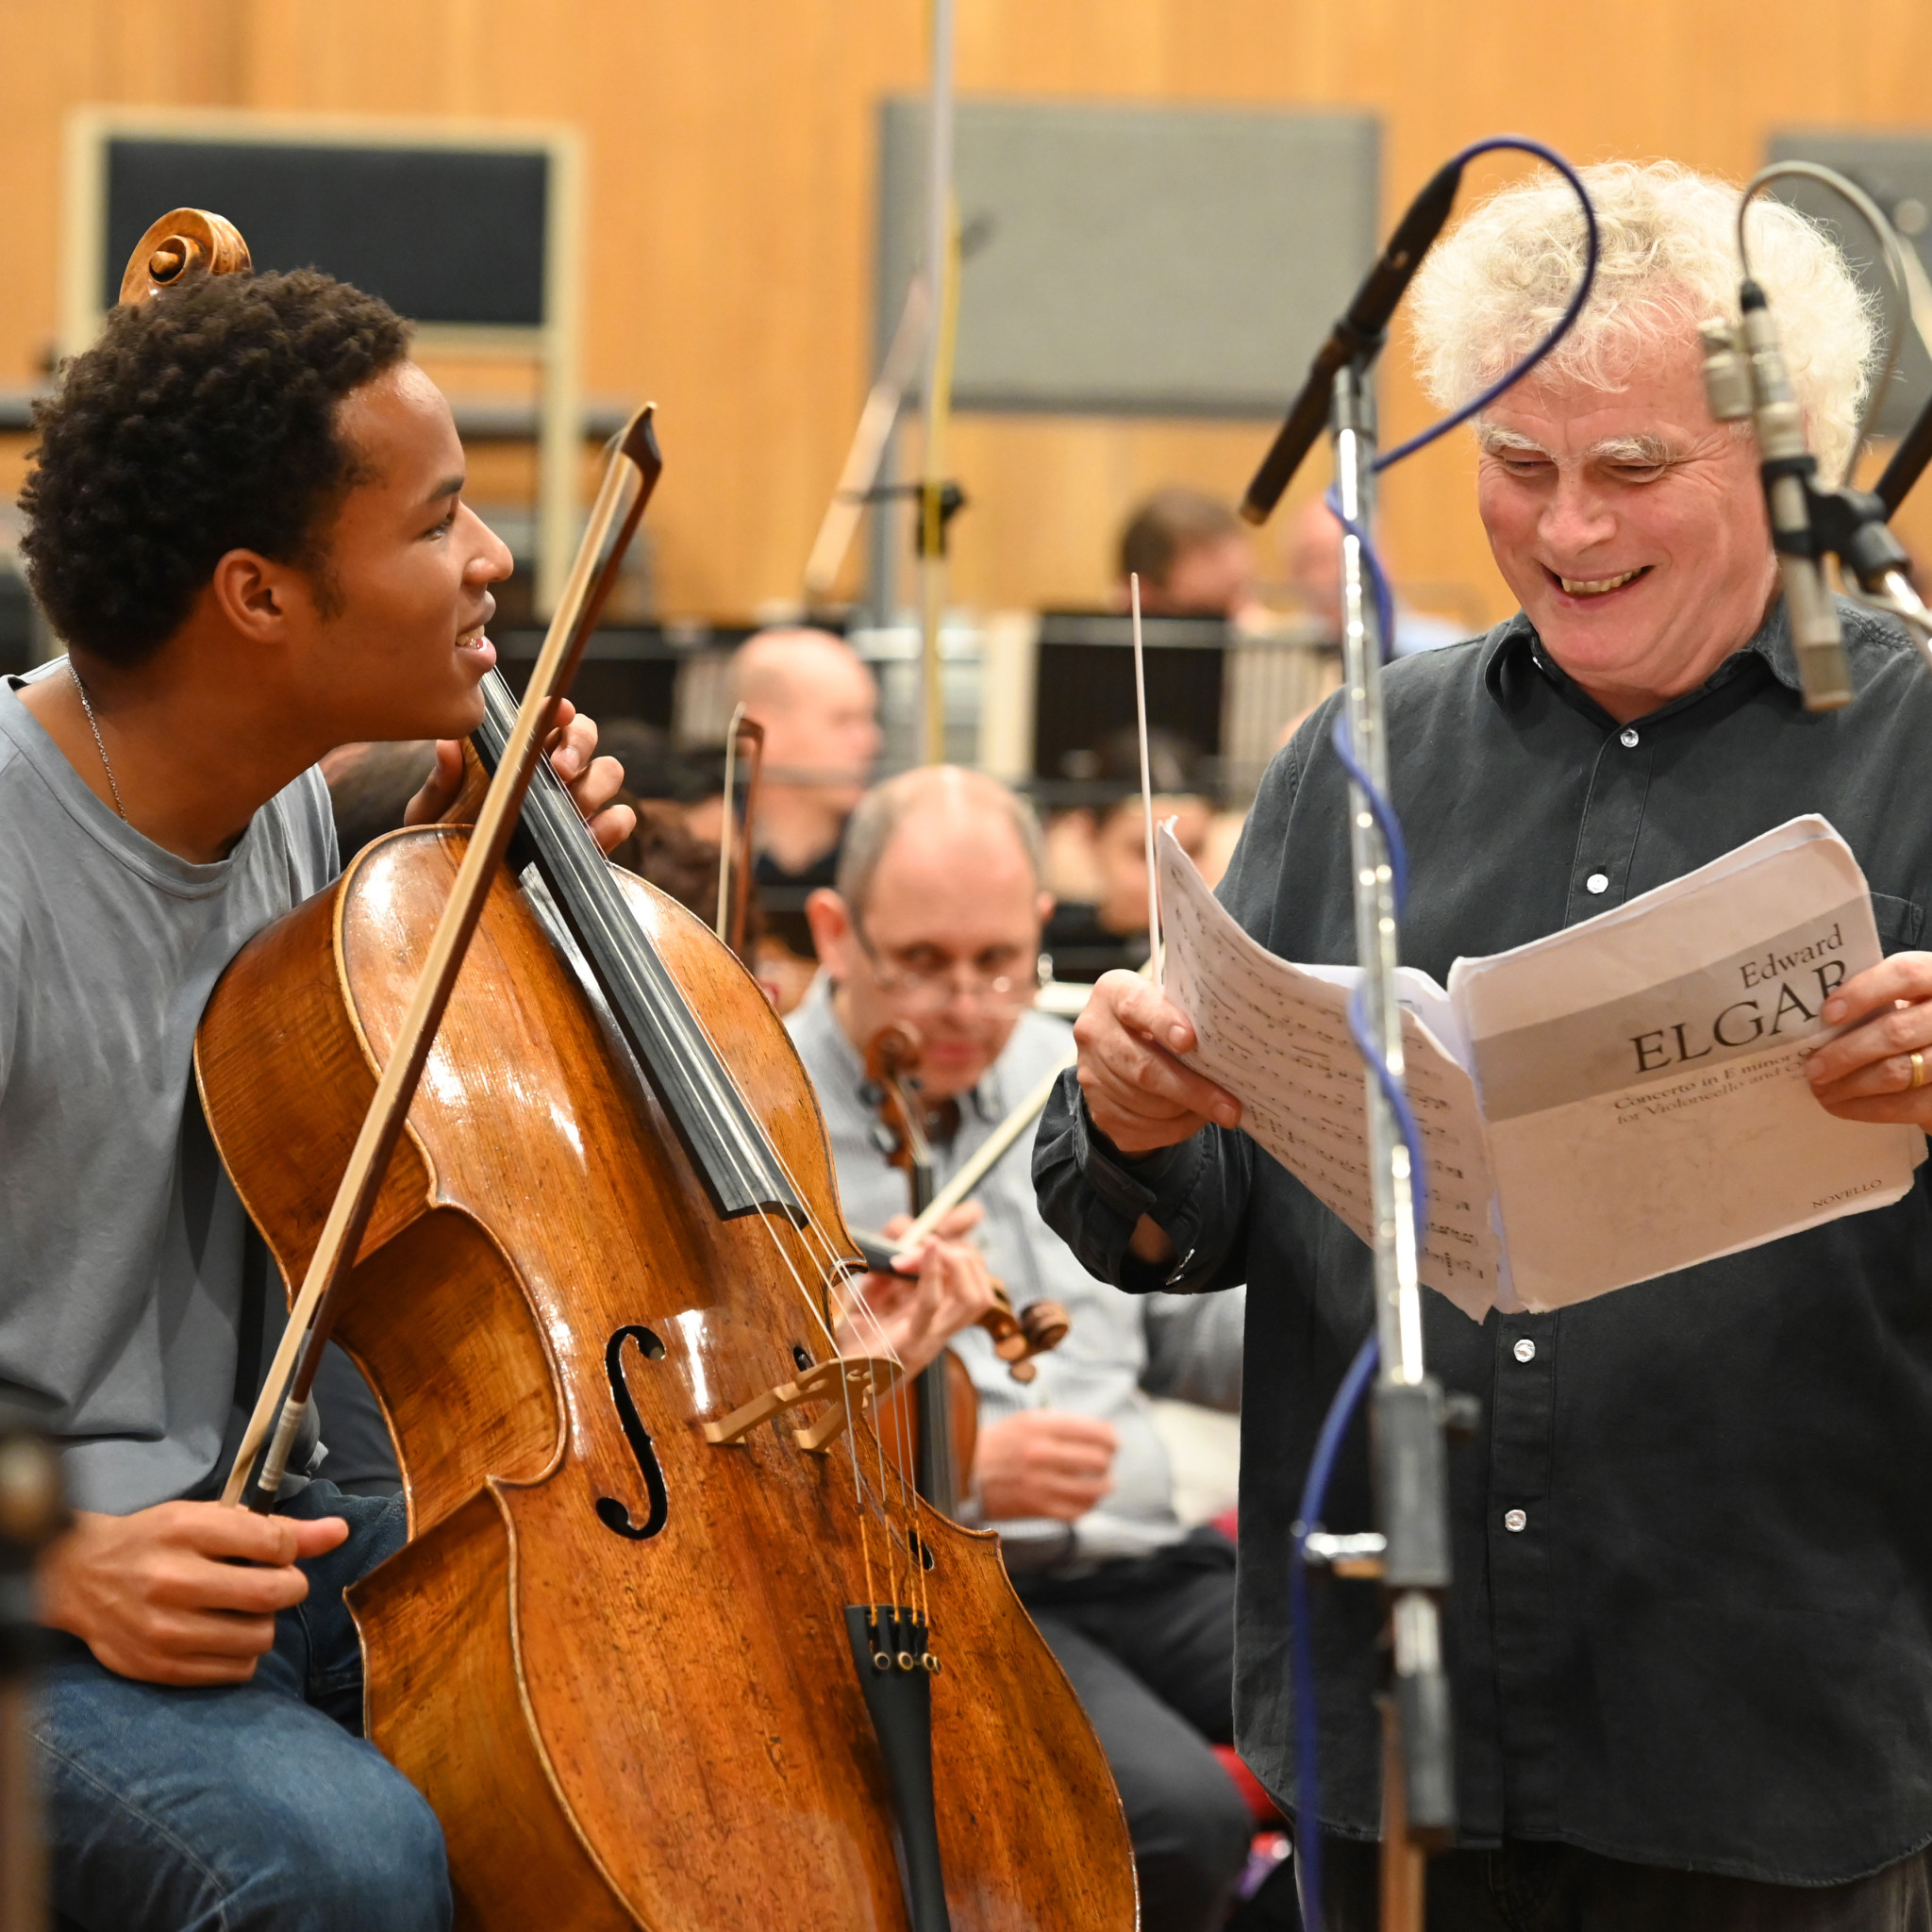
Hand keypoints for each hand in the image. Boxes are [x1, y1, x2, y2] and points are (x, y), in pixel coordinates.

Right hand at [38, 1502, 348, 1685]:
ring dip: (266, 1623)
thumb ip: (277, 1527)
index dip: (290, 1549)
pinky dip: (243, 1654)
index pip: (274, 1543)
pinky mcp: (161, 1668)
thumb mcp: (208, 1517)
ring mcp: (166, 1630)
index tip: (278, 1552)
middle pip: (273, 1594)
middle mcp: (174, 1581)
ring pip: (260, 1637)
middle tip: (275, 1583)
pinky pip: (237, 1670)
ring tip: (244, 1610)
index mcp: (187, 1531)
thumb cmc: (154, 1541)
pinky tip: (224, 1633)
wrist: (79, 1578)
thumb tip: (340, 1532)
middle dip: (289, 1587)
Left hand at [406, 697, 634, 853]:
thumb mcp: (431, 813)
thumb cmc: (445, 840)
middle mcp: (552, 770)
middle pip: (586, 733)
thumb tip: (448, 747)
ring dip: (595, 785)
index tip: (558, 715)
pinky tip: (588, 836)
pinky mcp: (593, 836)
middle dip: (579, 745)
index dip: (559, 710)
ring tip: (569, 809)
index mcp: (517, 750)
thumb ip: (441, 783)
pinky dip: (612, 824)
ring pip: (609, 771)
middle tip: (560, 770)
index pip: (547, 716)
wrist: (460, 888)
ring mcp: (577, 801)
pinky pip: (621, 818)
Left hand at [833, 1217, 997, 1377]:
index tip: (969, 1211)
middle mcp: (941, 1328)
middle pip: (982, 1285)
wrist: (829, 1388)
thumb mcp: (868, 1294)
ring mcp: (929, 1339)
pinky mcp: (909, 1346)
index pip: (974, 1277)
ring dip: (956, 1262)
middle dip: (963, 1250)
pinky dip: (934, 1272)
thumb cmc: (850, 1344)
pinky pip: (933, 1306)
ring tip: (925, 1250)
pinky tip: (926, 1248)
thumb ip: (886, 1263)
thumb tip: (904, 1226)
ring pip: (976, 1297)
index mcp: (937, 1317)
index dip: (977, 1243)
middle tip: (922, 1242)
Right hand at [973, 1411, 1116, 1521]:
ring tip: (1104, 1483)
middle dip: (1108, 1462)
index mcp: (1040, 1426)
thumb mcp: (1025, 1420)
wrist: (963, 1472)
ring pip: (1093, 1490)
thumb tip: (1100, 1434)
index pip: (1096, 1432)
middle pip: (1099, 1461)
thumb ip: (1061, 1424)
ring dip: (1104, 1486)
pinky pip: (1077, 1511)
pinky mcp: (1036, 1507)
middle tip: (1106, 1462)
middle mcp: (1041, 1453)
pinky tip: (1087, 1499)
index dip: (1111, 1439)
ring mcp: (1040, 1483)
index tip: (1112, 1442)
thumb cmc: (998, 1443)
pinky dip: (1088, 1506)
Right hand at [1073, 969, 1239, 1154]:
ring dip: (1187, 1111)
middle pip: (1143, 1068)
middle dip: (1191, 1090)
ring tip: (1218, 1109)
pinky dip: (1175, 1128)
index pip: (1137, 1006)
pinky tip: (1192, 1116)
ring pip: (1145, 1105)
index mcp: (1114, 993)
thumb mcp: (1170, 1002)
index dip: (1163, 1023)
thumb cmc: (1160, 1020)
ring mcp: (1091, 1075)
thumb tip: (1229, 1045)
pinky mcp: (1099, 1111)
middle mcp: (1094, 1032)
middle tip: (1229, 1108)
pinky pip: (1142, 1129)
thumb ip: (1188, 1013)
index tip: (1190, 1041)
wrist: (1121, 1047)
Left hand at [1806, 952, 1931, 1125]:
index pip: (1905, 974)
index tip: (1828, 1014)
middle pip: (1896, 1032)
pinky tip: (1842, 1106)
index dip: (1864, 992)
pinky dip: (1867, 1108)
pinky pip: (1907, 1105)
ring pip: (1898, 1072)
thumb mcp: (1906, 999)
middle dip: (1846, 1053)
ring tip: (1821, 1090)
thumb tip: (1816, 1025)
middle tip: (1813, 1068)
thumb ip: (1875, 1002)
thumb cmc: (1914, 1020)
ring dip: (1851, 1085)